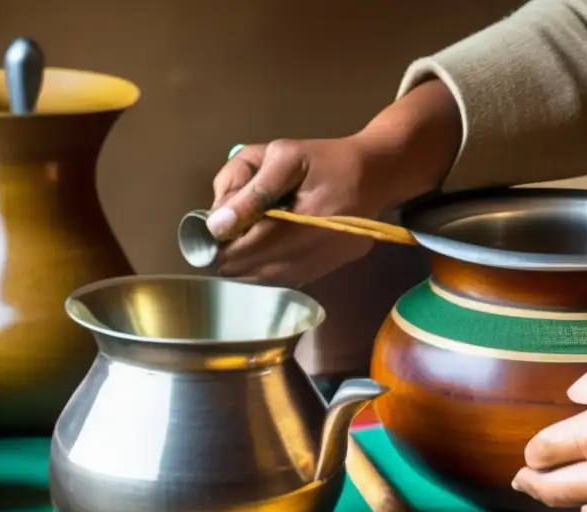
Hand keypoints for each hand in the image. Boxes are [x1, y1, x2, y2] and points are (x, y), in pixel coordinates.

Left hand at [206, 136, 398, 285]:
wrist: (376, 174)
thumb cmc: (324, 160)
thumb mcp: (283, 156)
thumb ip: (248, 190)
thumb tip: (216, 226)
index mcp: (302, 219)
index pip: (246, 249)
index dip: (220, 245)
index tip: (210, 233)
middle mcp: (315, 251)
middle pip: (252, 270)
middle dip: (232, 254)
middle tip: (225, 235)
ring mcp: (324, 265)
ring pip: (266, 280)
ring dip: (248, 265)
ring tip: (244, 241)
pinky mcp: (329, 270)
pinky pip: (285, 280)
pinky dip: (267, 269)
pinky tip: (265, 250)